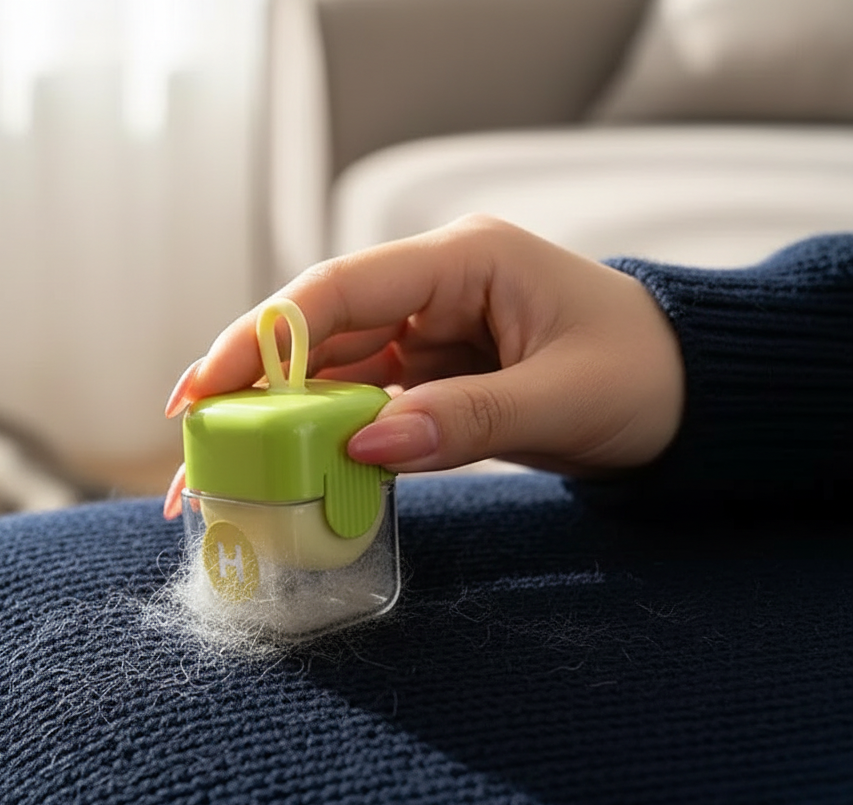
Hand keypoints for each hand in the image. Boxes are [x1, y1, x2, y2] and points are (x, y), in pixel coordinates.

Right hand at [163, 215, 684, 517]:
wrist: (690, 394)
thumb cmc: (645, 377)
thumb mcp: (563, 401)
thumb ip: (465, 422)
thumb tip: (366, 447)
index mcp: (465, 260)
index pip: (340, 290)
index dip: (262, 338)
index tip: (203, 388)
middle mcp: (434, 286)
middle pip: (318, 329)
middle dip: (251, 385)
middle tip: (192, 441)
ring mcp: (430, 328)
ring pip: (330, 366)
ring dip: (279, 415)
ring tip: (222, 465)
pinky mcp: (432, 370)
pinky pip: (362, 398)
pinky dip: (325, 433)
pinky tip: (288, 465)